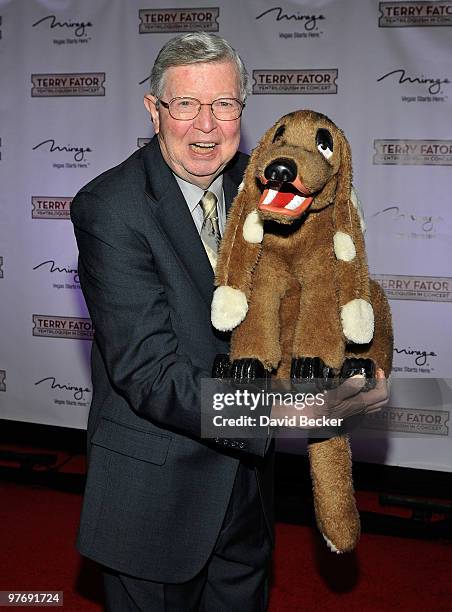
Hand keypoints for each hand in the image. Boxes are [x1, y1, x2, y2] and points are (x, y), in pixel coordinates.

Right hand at [271, 368, 389, 429]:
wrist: (309, 418)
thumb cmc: (319, 407)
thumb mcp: (332, 396)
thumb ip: (348, 387)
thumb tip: (361, 378)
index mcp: (359, 404)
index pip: (382, 394)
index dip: (383, 381)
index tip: (377, 370)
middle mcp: (360, 409)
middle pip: (382, 400)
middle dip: (383, 386)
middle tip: (377, 375)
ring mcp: (355, 411)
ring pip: (376, 404)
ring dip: (377, 391)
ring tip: (371, 380)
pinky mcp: (349, 411)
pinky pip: (367, 405)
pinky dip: (369, 396)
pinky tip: (359, 389)